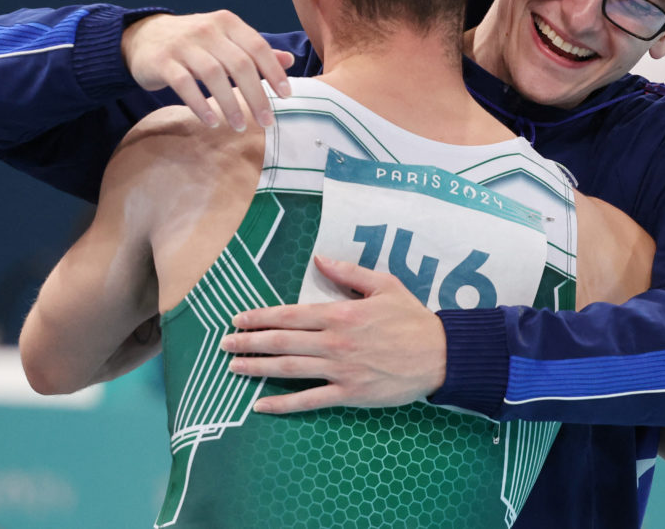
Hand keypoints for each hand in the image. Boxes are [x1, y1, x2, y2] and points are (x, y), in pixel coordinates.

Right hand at [121, 10, 294, 130]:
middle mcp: (207, 30)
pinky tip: (211, 122)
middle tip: (267, 121)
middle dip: (256, 96)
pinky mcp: (162, 61)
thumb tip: (289, 60)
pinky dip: (200, 105)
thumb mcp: (225, 39)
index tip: (286, 95)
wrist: (143, 36)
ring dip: (229, 104)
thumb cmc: (194, 43)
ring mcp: (183, 45)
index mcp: (227, 23)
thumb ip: (255, 50)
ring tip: (240, 126)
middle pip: (239, 64)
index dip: (274, 72)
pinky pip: (184, 85)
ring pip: (213, 75)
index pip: (257, 47)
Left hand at [220, 256, 446, 413]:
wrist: (441, 355)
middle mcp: (334, 341)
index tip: (238, 318)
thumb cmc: (412, 318)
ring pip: (288, 369)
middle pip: (281, 342)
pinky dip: (282, 405)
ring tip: (233, 367)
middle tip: (224, 343)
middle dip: (249, 341)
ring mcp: (340, 370)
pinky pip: (309, 401)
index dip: (260, 316)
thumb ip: (349, 272)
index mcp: (340, 313)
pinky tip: (260, 405)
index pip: (290, 315)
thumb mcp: (384, 284)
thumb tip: (319, 258)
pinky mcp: (349, 394)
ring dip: (256, 368)